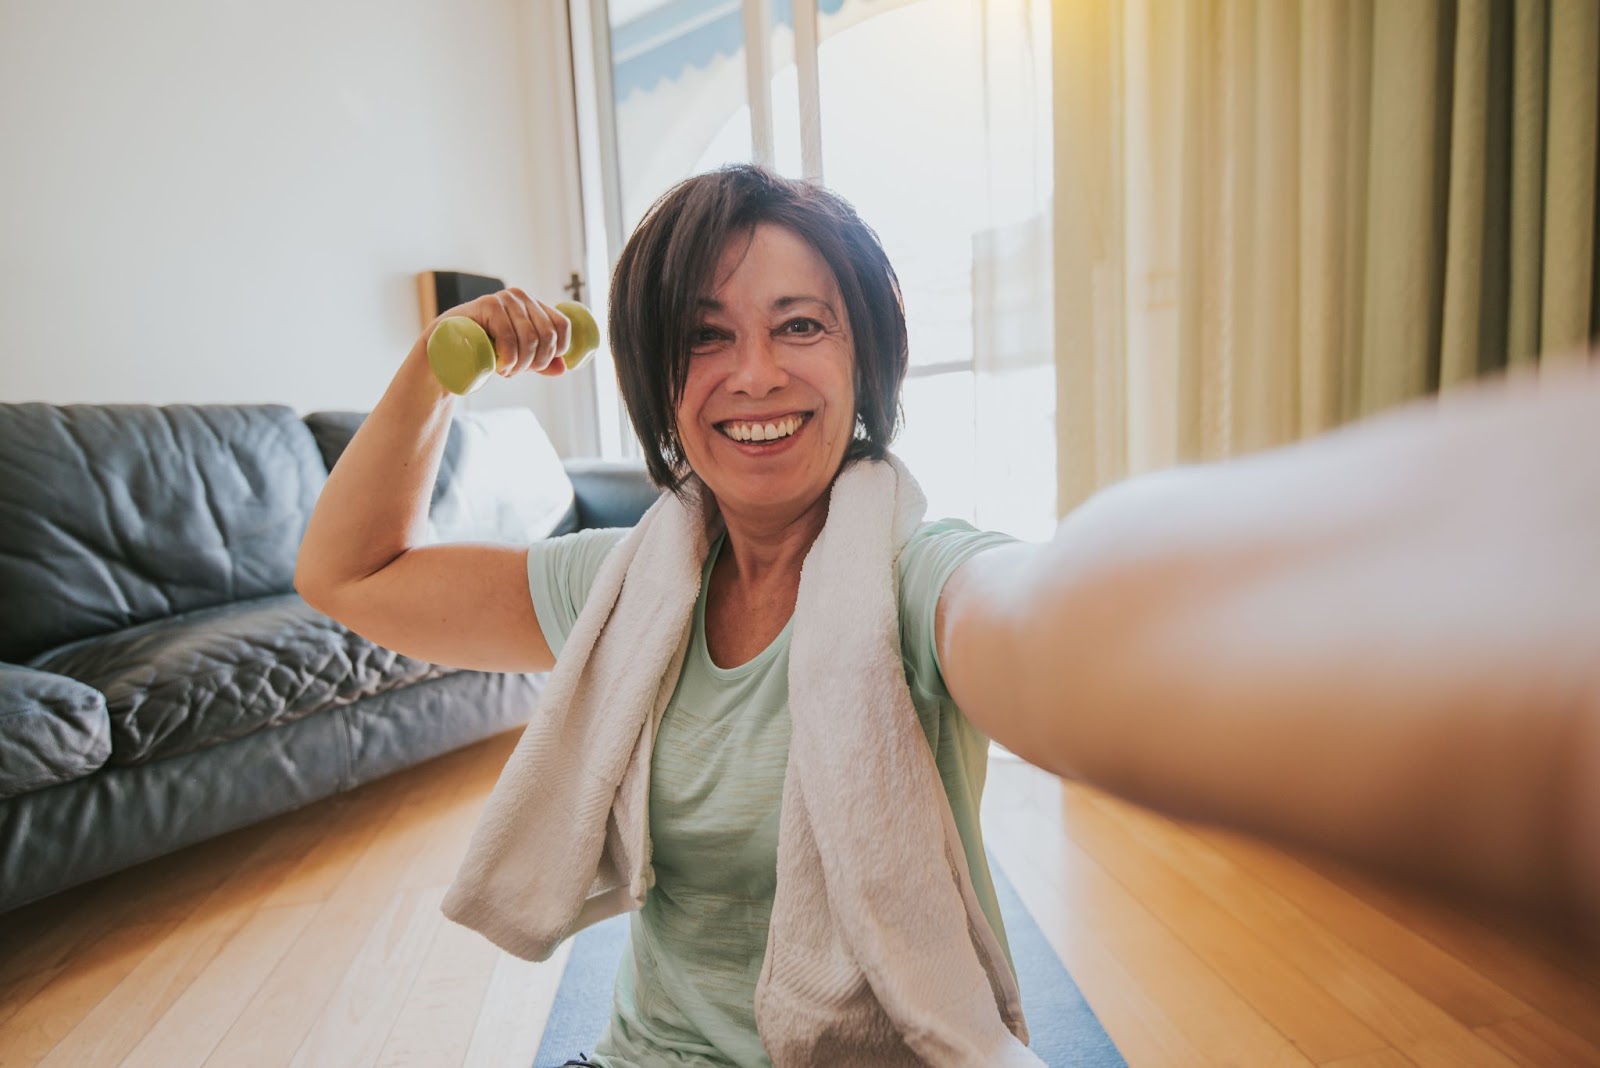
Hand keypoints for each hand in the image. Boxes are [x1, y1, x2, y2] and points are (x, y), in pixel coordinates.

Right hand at [428, 288, 571, 378]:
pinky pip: (509, 337)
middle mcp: (522, 297)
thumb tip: (564, 368)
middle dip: (536, 362)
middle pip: (547, 335)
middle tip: (518, 371)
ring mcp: (505, 299)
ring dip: (521, 364)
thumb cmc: (486, 349)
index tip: (539, 365)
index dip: (558, 350)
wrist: (447, 344)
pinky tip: (500, 366)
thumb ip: (542, 362)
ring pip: (530, 339)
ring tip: (506, 371)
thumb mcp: (519, 356)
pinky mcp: (488, 305)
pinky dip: (509, 359)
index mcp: (534, 305)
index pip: (562, 326)